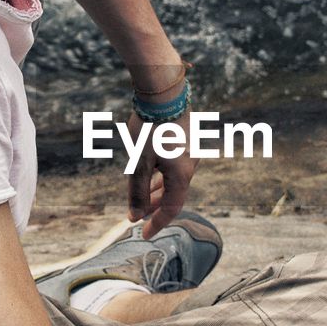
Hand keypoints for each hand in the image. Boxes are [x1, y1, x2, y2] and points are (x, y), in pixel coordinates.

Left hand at [125, 112, 198, 239]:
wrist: (164, 91)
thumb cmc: (150, 127)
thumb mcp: (139, 162)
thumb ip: (138, 191)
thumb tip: (135, 217)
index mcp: (182, 174)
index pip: (172, 208)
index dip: (157, 224)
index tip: (144, 235)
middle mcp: (191, 165)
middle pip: (174, 194)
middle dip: (156, 207)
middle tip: (140, 217)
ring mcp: (190, 151)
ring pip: (174, 178)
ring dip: (159, 190)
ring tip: (145, 197)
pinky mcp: (186, 138)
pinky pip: (175, 165)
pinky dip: (163, 174)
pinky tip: (152, 170)